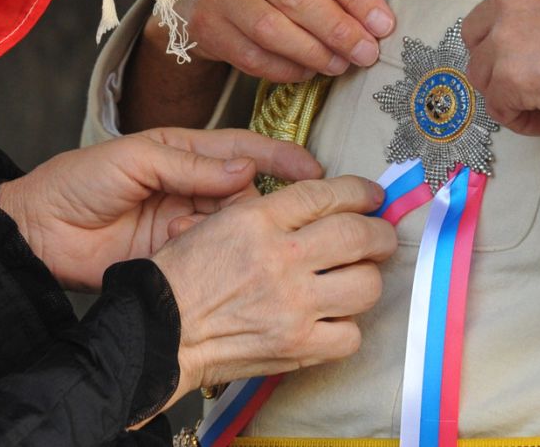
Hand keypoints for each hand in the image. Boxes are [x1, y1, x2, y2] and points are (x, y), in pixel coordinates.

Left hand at [0, 129, 322, 289]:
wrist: (37, 234)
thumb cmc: (77, 182)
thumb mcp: (134, 159)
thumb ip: (189, 164)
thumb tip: (245, 169)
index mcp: (185, 153)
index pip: (245, 150)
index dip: (282, 158)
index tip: (315, 170)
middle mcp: (193, 188)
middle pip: (249, 191)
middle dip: (271, 199)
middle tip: (295, 211)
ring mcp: (187, 225)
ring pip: (236, 226)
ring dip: (243, 230)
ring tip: (242, 234)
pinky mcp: (177, 258)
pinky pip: (213, 255)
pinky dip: (219, 255)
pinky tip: (214, 255)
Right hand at [152, 174, 396, 398]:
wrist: (158, 332)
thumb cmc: (180, 277)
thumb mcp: (216, 222)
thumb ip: (267, 210)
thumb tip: (319, 203)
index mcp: (257, 220)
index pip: (327, 194)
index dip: (360, 192)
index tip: (372, 196)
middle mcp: (281, 258)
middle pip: (359, 235)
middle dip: (380, 234)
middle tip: (381, 237)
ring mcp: (293, 306)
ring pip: (365, 285)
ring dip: (367, 280)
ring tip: (357, 278)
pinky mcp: (297, 347)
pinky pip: (350, 335)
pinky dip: (347, 328)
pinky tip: (334, 320)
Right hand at [165, 0, 395, 81]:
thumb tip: (375, 19)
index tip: (383, 24)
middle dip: (339, 30)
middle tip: (367, 52)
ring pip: (273, 30)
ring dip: (315, 53)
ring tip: (341, 65)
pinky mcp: (206, 27)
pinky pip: (253, 57)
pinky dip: (286, 69)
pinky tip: (308, 71)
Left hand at [463, 0, 539, 134]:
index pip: (504, 3)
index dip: (516, 34)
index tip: (538, 54)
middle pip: (479, 36)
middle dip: (497, 61)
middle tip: (527, 83)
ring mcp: (507, 36)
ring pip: (483, 73)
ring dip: (507, 93)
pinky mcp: (510, 77)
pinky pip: (499, 107)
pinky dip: (518, 119)